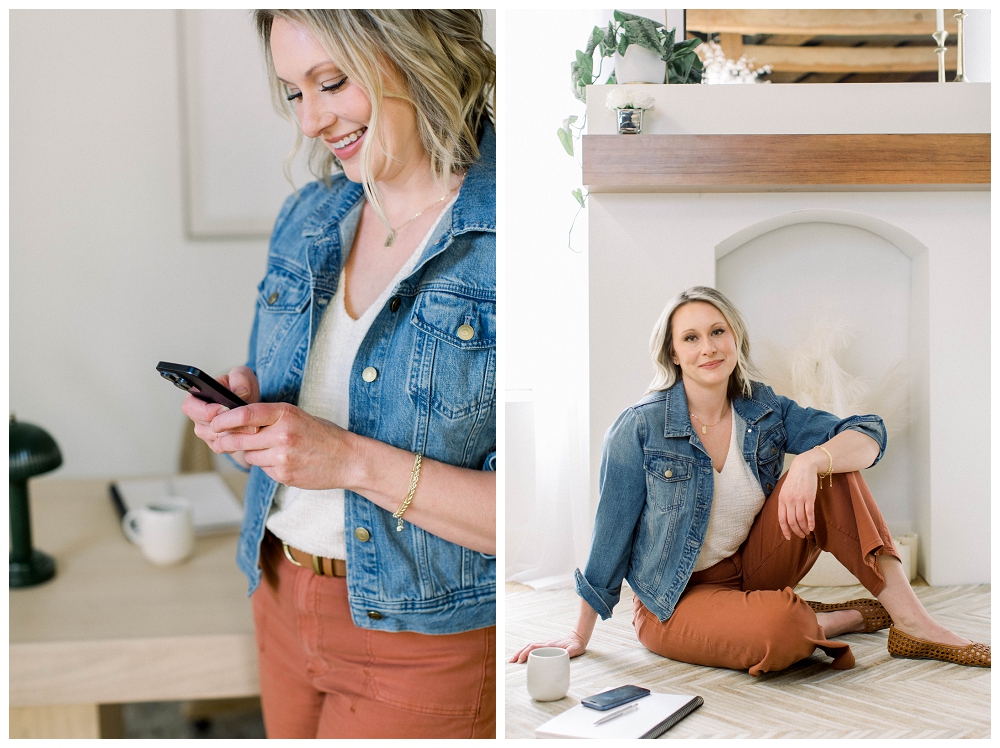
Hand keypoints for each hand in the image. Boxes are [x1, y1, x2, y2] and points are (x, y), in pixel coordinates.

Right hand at [181, 366, 260, 452]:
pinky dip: (237, 443)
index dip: (206, 410)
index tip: (225, 408)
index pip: (190, 407)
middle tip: (247, 421)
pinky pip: (224, 448)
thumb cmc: (241, 388)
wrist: (251, 405)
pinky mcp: (216, 444)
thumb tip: (239, 392)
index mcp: (196, 397)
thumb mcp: (242, 375)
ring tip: (252, 427)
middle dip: (226, 425)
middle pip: (204, 427)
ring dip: (234, 434)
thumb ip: (239, 377)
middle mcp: (197, 417)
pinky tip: (248, 435)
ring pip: (215, 439)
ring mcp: (206, 433)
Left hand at [210, 402, 356, 489]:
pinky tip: (285, 462)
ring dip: (254, 454)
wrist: (348, 459)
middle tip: (218, 441)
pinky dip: (268, 466)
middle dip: (226, 441)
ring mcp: (283, 456)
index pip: (246, 413)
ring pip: (250, 456)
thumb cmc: (323, 435)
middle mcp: (283, 434)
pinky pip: (263, 469)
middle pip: (240, 438)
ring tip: (273, 451)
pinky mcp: (284, 474)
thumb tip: (236, 424)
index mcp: (286, 413)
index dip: (225, 419)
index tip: (214, 422)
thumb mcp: (298, 417)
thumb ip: (270, 419)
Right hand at [509, 633, 586, 663]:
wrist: (578, 637)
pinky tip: (524, 657)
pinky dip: (526, 652)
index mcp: (550, 646)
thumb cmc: (576, 645)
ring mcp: (545, 645)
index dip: (525, 653)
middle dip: (519, 653)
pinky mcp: (546, 647)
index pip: (533, 648)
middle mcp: (545, 644)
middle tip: (511, 661)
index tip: (520, 661)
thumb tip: (565, 657)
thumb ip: (569, 653)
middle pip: (528, 647)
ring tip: (514, 659)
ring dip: (521, 652)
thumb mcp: (574, 650)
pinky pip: (533, 648)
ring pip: (529, 647)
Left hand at [778, 453, 820, 539]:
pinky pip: (809, 514)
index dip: (785, 530)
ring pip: (800, 520)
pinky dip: (811, 523)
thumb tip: (786, 515)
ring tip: (807, 532)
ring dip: (804, 528)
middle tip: (800, 536)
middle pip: (791, 521)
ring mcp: (799, 500)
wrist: (804, 467)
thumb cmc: (795, 480)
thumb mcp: (785, 490)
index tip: (788, 537)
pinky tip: (812, 527)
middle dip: (796, 531)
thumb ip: (785, 502)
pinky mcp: (809, 498)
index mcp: (781, 500)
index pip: (781, 519)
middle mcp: (789, 501)